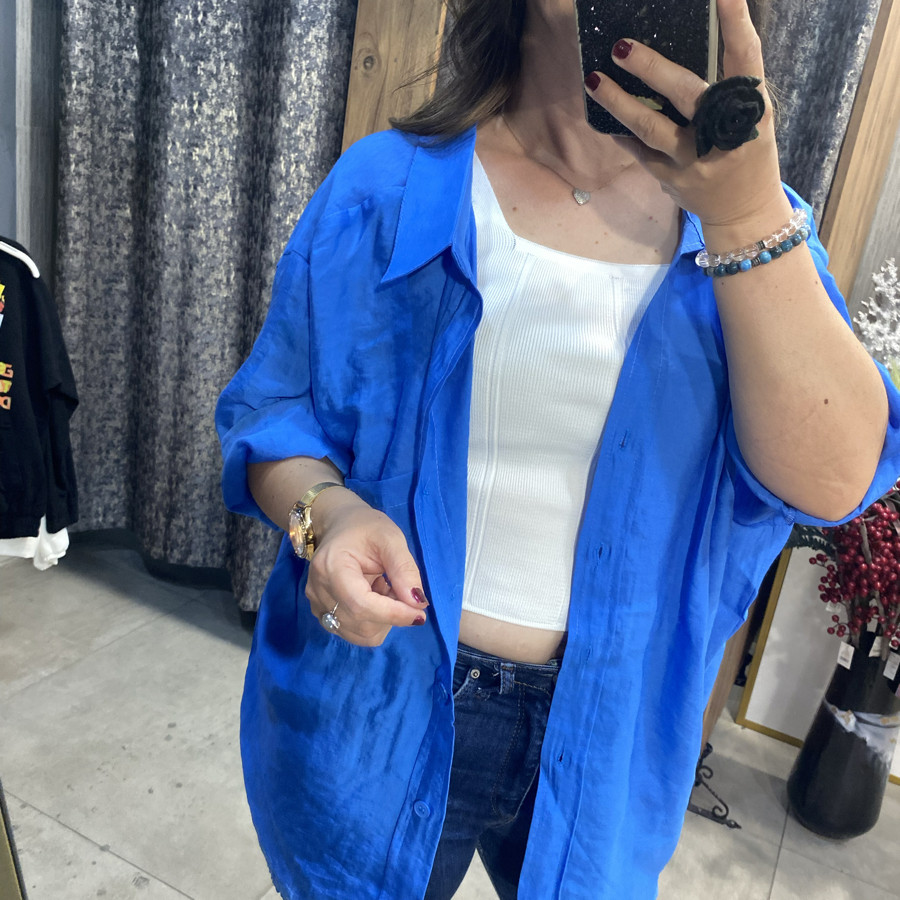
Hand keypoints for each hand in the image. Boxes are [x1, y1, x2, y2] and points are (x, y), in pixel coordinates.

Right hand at [305, 489, 428, 646]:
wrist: (340, 525)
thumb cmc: (366, 527)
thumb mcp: (391, 539)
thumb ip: (404, 569)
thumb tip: (417, 603)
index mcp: (331, 568)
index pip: (361, 605)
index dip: (393, 614)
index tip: (420, 613)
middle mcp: (318, 591)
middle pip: (361, 623)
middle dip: (391, 614)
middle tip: (401, 588)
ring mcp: (318, 605)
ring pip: (360, 634)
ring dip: (383, 620)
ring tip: (385, 589)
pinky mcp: (323, 614)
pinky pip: (355, 632)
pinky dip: (373, 622)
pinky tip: (375, 598)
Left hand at [583, 0, 788, 236]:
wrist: (744, 210)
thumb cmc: (747, 150)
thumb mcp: (752, 115)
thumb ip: (728, 86)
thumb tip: (688, 46)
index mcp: (752, 107)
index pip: (745, 57)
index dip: (735, 23)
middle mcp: (724, 132)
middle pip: (684, 92)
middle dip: (650, 67)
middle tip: (620, 47)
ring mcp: (694, 159)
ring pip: (650, 127)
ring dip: (618, 103)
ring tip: (594, 80)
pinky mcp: (672, 179)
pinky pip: (640, 152)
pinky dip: (622, 133)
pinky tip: (604, 118)